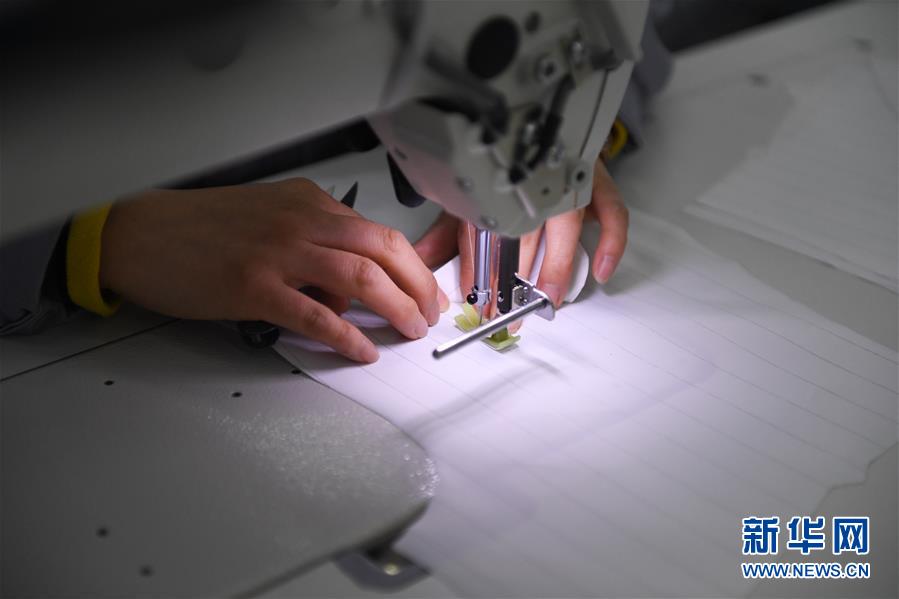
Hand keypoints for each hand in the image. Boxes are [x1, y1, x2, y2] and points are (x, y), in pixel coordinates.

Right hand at [100, 178, 446, 362]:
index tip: (425, 290)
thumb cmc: (200, 228)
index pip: (378, 232)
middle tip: (429, 314)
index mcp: (307, 202)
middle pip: (383, 250)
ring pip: (359, 277)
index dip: (412, 266)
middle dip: (417, 286)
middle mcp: (300, 221)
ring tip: (409, 331)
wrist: (140, 233)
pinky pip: (315, 315)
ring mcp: (278, 253)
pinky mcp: (254, 287)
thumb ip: (314, 243)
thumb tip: (348, 288)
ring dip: (395, 308)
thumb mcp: (268, 218)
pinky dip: (346, 335)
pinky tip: (361, 351)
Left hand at [414, 158, 627, 317]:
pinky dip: (611, 243)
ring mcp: (569, 176)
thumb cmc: (507, 167)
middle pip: (525, 229)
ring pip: (565, 223)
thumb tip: (420, 259)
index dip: (479, 266)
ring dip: (556, 264)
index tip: (476, 298)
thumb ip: (446, 232)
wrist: (541, 122)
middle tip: (510, 309)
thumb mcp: (472, 195)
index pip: (484, 226)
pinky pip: (613, 212)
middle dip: (516, 276)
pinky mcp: (599, 179)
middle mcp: (535, 175)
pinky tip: (602, 270)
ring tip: (548, 297)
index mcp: (498, 179)